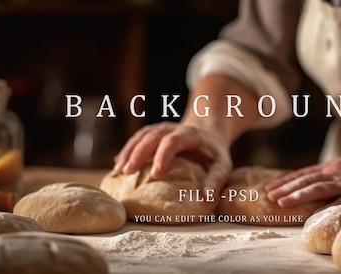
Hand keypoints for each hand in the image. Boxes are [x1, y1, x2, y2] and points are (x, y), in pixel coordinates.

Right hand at [113, 122, 231, 191]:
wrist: (208, 131)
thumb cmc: (214, 153)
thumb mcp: (222, 165)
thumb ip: (216, 179)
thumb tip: (207, 197)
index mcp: (190, 134)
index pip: (173, 141)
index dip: (163, 156)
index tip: (155, 174)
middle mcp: (173, 128)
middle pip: (152, 136)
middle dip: (138, 153)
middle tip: (127, 172)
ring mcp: (161, 129)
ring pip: (142, 136)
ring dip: (129, 152)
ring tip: (119, 171)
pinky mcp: (153, 134)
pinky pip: (137, 139)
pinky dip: (128, 150)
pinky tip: (118, 164)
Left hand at [265, 150, 340, 207]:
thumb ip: (332, 178)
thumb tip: (314, 187)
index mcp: (333, 167)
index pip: (304, 174)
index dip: (286, 181)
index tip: (270, 188)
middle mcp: (337, 172)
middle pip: (306, 180)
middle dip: (285, 188)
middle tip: (267, 196)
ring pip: (319, 188)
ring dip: (298, 195)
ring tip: (281, 202)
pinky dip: (329, 205)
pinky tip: (316, 212)